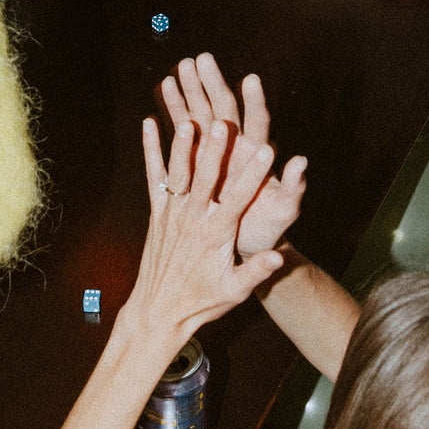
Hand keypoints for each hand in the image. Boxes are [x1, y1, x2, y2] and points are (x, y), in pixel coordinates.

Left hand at [129, 111, 283, 344]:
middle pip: (206, 178)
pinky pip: (154, 176)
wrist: (160, 311)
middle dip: (215, 149)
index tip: (268, 151)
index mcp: (216, 234)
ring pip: (178, 173)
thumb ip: (256, 271)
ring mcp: (172, 213)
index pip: (239, 198)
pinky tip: (150, 123)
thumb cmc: (202, 301)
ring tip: (188, 117)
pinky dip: (151, 150)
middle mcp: (193, 219)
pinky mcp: (157, 212)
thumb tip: (279, 256)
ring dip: (183, 144)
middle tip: (223, 122)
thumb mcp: (234, 290)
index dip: (254, 174)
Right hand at [159, 53, 306, 256]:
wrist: (248, 243)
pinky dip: (172, 116)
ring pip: (200, 116)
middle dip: (211, 84)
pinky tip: (160, 98)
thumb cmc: (269, 227)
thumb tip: (301, 162)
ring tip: (179, 68)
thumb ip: (292, 187)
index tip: (249, 79)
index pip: (256, 122)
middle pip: (223, 109)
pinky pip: (181, 136)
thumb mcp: (283, 210)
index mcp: (256, 156)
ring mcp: (214, 153)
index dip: (254, 101)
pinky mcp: (196, 163)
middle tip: (200, 59)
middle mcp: (235, 148)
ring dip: (190, 93)